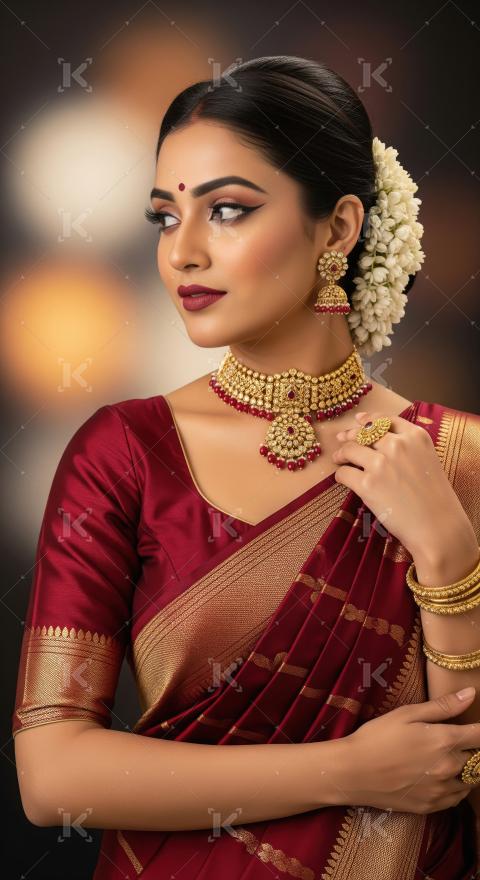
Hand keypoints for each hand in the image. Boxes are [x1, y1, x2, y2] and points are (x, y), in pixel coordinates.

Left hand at [331, 409, 474, 559]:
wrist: (438, 527)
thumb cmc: (435, 498)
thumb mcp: (428, 460)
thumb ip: (408, 446)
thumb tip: (378, 437)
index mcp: (415, 437)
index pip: (384, 420)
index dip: (368, 419)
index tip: (358, 421)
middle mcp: (397, 445)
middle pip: (363, 433)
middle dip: (350, 435)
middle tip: (342, 439)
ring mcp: (380, 463)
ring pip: (349, 450)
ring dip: (341, 454)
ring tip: (338, 459)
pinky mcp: (367, 484)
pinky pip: (343, 473)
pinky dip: (341, 476)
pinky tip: (344, 480)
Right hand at [336, 687, 478, 813]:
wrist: (352, 772)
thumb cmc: (377, 737)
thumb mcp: (407, 714)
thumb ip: (442, 706)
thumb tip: (471, 694)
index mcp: (444, 741)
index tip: (477, 727)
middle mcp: (449, 768)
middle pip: (479, 759)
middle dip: (473, 749)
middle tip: (457, 740)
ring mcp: (441, 791)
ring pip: (471, 781)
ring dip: (468, 769)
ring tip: (450, 758)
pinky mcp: (431, 807)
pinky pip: (457, 798)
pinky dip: (457, 787)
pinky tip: (442, 777)